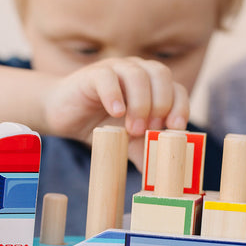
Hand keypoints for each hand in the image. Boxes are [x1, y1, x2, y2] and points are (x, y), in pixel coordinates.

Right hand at [42, 56, 189, 144]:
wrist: (65, 115)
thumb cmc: (102, 125)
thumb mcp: (129, 142)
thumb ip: (146, 152)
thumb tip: (163, 176)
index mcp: (153, 85)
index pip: (177, 89)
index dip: (180, 107)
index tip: (174, 129)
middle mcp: (138, 71)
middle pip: (161, 75)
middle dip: (161, 104)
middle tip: (149, 131)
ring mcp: (116, 69)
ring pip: (137, 75)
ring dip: (140, 104)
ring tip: (132, 130)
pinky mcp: (92, 74)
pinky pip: (107, 77)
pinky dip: (115, 95)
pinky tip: (116, 113)